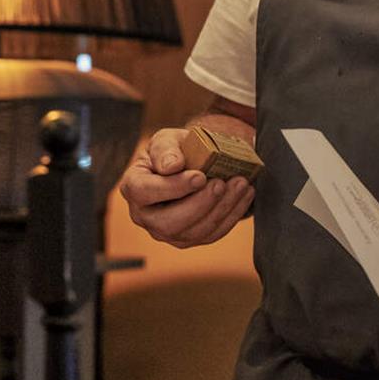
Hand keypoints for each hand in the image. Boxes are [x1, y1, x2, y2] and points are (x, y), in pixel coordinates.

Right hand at [119, 128, 254, 246]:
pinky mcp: (188, 239)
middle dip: (200, 205)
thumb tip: (172, 166)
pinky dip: (231, 216)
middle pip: (169, 223)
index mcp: (133, 187)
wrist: (189, 164)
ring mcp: (166, 232)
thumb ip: (166, 149)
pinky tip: (245, 195)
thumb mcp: (166, 140)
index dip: (172, 188)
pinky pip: (211, 235)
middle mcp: (144, 216)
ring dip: (221, 209)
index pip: (145, 192)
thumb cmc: (173, 151)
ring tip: (240, 184)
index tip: (200, 176)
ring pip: (194, 233)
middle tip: (221, 184)